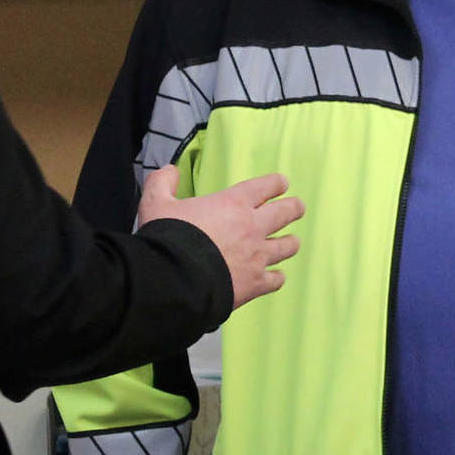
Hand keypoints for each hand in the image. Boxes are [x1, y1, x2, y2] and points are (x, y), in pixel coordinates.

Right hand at [137, 167, 302, 307]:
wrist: (175, 280)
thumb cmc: (167, 239)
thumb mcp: (155, 203)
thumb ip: (162, 182)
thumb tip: (170, 171)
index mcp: (233, 203)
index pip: (265, 187)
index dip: (277, 183)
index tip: (282, 184)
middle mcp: (253, 227)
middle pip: (286, 212)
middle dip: (294, 208)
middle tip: (298, 207)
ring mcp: (257, 256)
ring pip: (287, 246)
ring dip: (289, 242)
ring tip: (291, 242)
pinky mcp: (255, 283)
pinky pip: (276, 279)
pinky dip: (277, 277)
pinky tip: (275, 276)